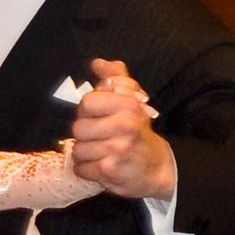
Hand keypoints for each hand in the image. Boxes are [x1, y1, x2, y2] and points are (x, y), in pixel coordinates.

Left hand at [70, 58, 175, 198]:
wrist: (157, 167)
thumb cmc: (139, 132)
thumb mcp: (132, 101)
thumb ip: (115, 79)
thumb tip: (97, 63)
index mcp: (128, 105)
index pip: (87, 102)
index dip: (88, 111)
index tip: (99, 117)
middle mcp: (124, 126)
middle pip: (78, 128)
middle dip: (86, 135)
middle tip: (101, 138)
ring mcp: (117, 149)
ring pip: (77, 149)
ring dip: (86, 154)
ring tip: (102, 153)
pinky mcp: (110, 171)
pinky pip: (80, 168)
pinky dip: (87, 170)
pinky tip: (101, 166)